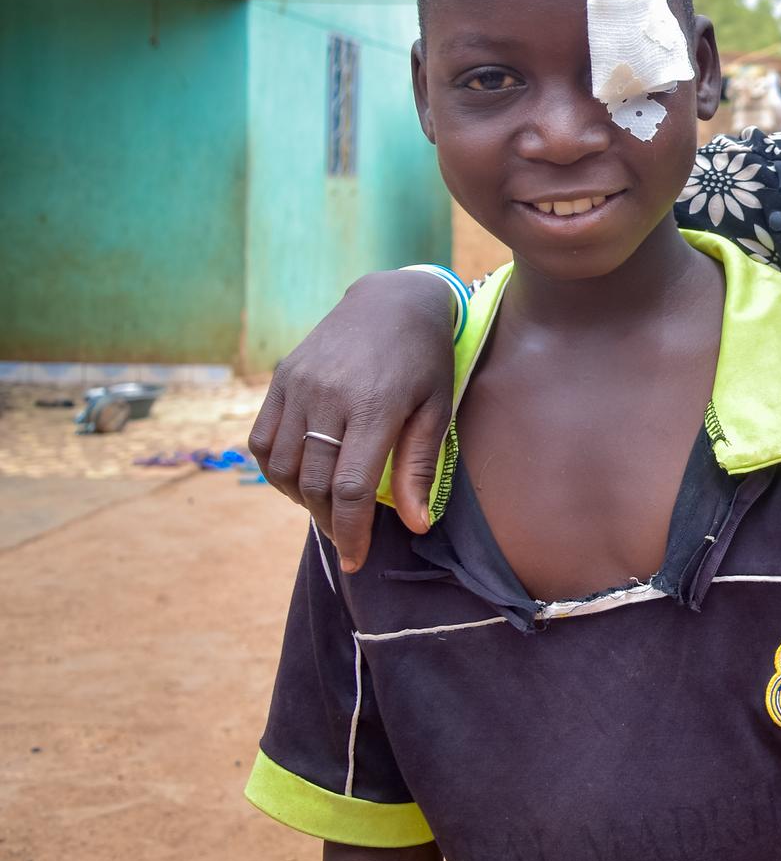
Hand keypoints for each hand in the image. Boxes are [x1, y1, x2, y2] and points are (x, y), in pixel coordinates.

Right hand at [248, 271, 456, 571]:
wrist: (391, 300)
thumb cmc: (424, 359)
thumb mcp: (437, 408)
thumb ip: (420, 467)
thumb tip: (414, 525)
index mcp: (375, 406)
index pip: (352, 488)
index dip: (352, 532)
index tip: (357, 560)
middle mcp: (328, 397)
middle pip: (314, 483)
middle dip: (330, 522)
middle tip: (348, 537)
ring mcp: (298, 386)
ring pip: (281, 467)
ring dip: (301, 499)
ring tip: (329, 507)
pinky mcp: (281, 378)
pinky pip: (262, 440)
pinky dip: (275, 470)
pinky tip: (302, 478)